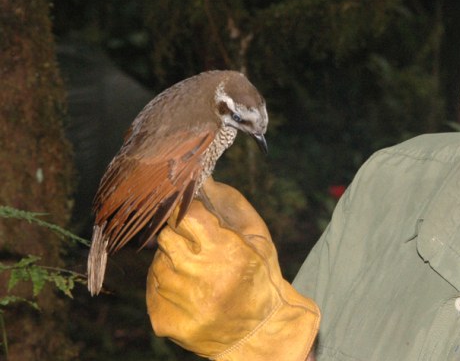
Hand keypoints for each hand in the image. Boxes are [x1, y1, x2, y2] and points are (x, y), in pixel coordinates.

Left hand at [146, 177, 319, 360]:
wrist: (259, 331)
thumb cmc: (260, 275)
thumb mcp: (256, 235)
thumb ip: (228, 203)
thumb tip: (200, 176)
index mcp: (224, 251)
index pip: (186, 215)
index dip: (189, 212)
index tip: (195, 215)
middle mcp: (199, 277)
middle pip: (167, 236)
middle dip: (181, 237)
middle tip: (198, 248)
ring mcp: (179, 302)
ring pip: (157, 262)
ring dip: (173, 262)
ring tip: (197, 274)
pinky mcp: (164, 321)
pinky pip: (152, 288)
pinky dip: (166, 285)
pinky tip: (188, 291)